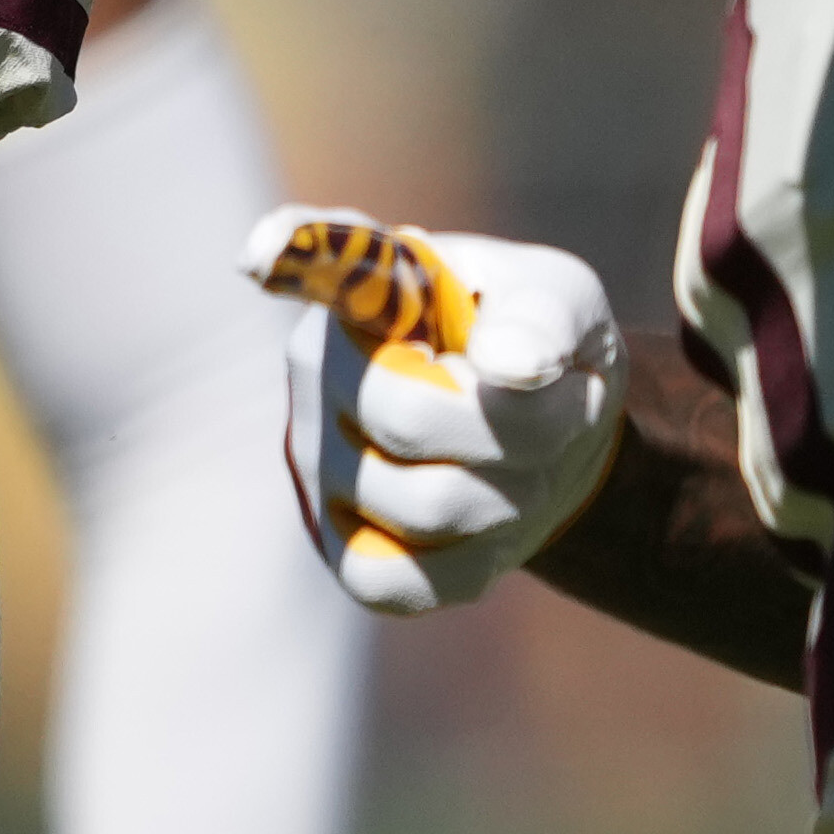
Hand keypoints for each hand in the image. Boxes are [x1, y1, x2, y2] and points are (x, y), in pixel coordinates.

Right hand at [246, 208, 623, 616]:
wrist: (547, 434)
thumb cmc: (540, 347)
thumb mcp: (566, 304)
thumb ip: (547, 316)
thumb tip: (508, 366)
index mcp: (367, 289)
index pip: (320, 263)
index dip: (294, 252)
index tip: (266, 255)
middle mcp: (316, 368)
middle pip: (411, 419)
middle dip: (522, 429)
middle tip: (561, 412)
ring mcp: (315, 462)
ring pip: (426, 508)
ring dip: (517, 494)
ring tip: (530, 463)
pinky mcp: (336, 546)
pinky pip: (400, 581)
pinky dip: (473, 562)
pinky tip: (487, 524)